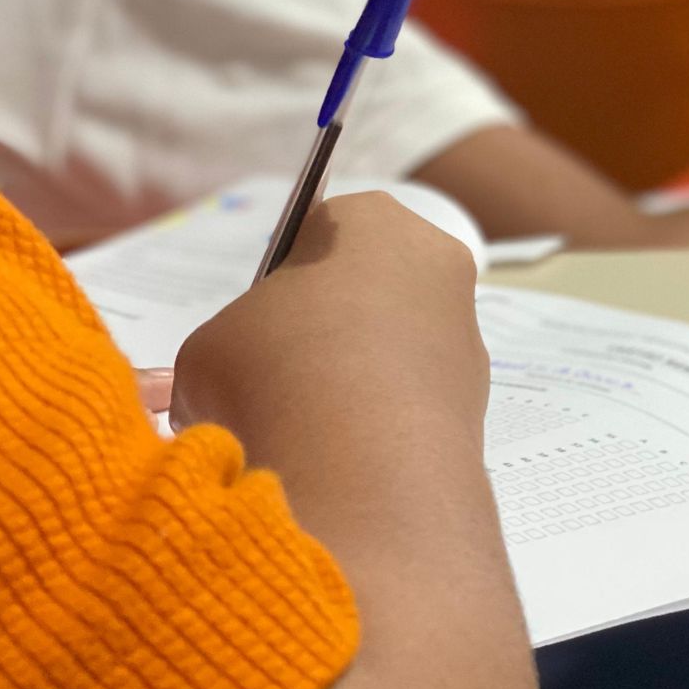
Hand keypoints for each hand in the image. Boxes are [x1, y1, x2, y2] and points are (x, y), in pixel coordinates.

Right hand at [170, 192, 488, 458]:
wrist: (361, 470)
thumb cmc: (274, 374)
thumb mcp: (208, 349)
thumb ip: (227, 351)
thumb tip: (237, 390)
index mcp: (371, 219)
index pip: (320, 234)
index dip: (283, 281)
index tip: (259, 326)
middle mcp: (435, 261)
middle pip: (366, 288)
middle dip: (326, 329)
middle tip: (278, 377)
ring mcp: (465, 331)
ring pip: (395, 347)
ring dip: (358, 377)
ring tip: (307, 427)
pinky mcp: (480, 398)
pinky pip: (415, 401)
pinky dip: (384, 421)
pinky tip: (347, 454)